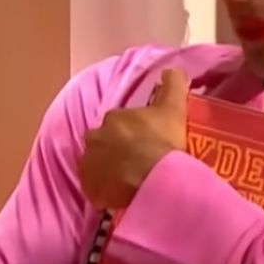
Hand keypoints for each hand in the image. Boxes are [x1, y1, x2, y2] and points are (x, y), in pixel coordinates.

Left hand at [79, 68, 187, 208]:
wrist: (155, 179)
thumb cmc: (163, 141)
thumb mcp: (173, 108)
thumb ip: (172, 85)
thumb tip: (171, 69)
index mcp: (113, 117)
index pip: (120, 122)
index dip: (133, 132)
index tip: (146, 142)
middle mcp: (95, 137)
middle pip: (105, 143)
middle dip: (117, 150)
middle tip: (138, 162)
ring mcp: (89, 164)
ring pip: (98, 165)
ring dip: (109, 170)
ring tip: (129, 181)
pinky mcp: (90, 188)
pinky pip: (95, 188)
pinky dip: (104, 190)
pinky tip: (120, 194)